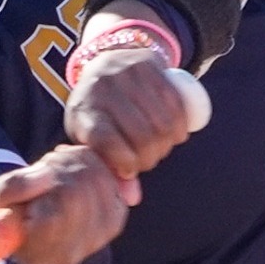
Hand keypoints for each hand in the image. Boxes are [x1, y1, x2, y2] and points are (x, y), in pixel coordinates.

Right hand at [0, 142, 136, 263]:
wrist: (42, 229)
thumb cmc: (13, 213)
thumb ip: (10, 188)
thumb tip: (46, 176)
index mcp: (39, 255)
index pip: (54, 210)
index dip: (47, 181)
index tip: (38, 173)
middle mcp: (72, 254)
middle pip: (78, 192)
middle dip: (62, 167)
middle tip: (49, 164)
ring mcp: (98, 240)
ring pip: (97, 181)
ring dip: (78, 162)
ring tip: (60, 166)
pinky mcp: (116, 221)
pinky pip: (112, 181)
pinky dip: (95, 166)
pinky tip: (78, 170)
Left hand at [62, 2, 201, 177]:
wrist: (103, 63)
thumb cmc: (98, 112)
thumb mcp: (93, 140)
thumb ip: (110, 169)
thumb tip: (131, 199)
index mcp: (84, 112)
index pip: (107, 143)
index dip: (125, 163)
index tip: (131, 169)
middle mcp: (102, 90)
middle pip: (140, 135)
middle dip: (151, 156)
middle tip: (151, 159)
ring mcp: (125, 74)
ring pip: (160, 121)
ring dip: (167, 143)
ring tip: (163, 147)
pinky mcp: (147, 64)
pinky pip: (173, 100)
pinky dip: (180, 123)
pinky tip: (177, 134)